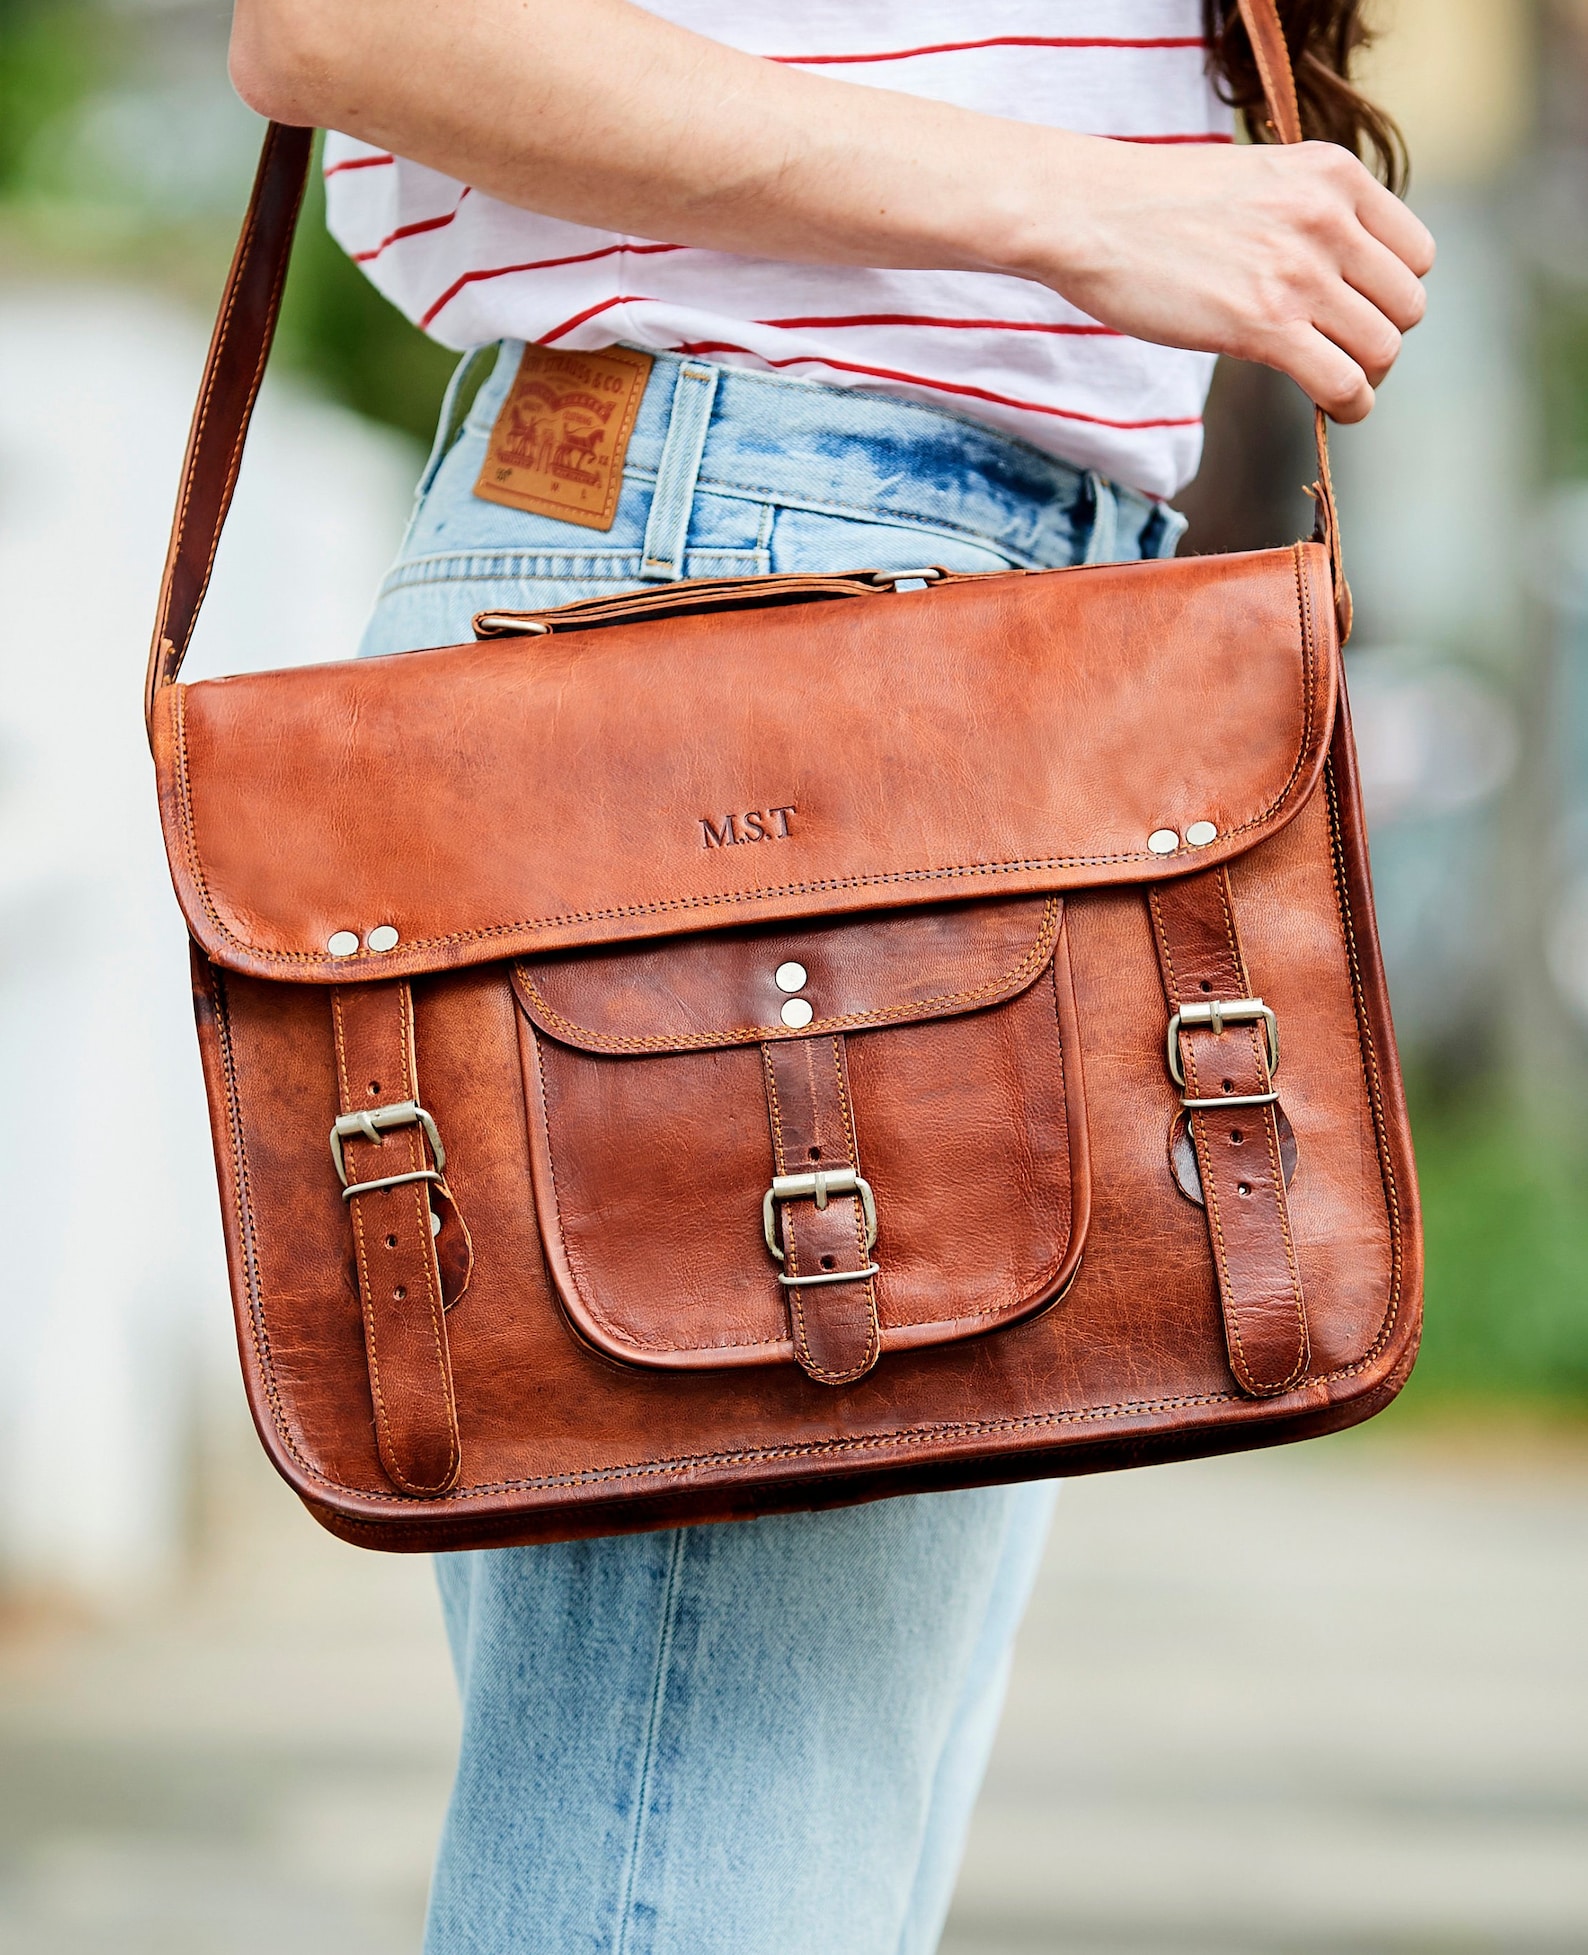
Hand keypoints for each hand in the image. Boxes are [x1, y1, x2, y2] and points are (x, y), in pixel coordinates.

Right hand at [1018, 135, 1434, 422]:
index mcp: (1333, 175)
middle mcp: (1327, 218)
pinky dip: (1349, 406)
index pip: (1416, 252)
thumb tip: (1337, 276)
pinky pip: (1344, 382)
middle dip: (1380, 339)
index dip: (1391, 294)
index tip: (1355, 315)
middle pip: (1407, 305)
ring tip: (1335, 385)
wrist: (1089, 211)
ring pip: (1383, 347)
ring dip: (1365, 378)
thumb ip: (1307, 214)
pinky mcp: (1264, 324)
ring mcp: (1298, 271)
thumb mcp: (1257, 180)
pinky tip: (1334, 409)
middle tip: (1341, 355)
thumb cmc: (1156, 203)